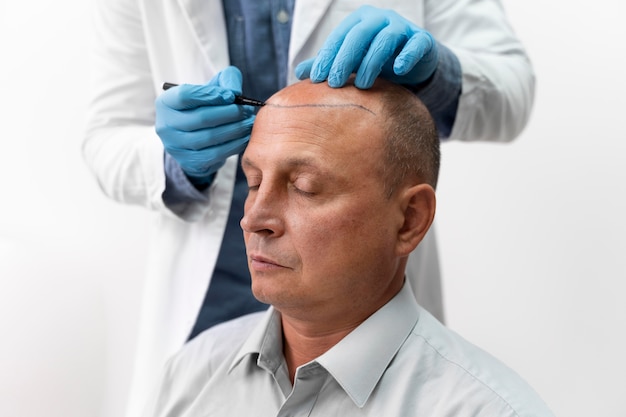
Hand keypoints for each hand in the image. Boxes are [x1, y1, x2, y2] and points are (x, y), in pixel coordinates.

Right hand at [155, 66, 254, 184]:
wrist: (194, 136)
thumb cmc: (204, 107)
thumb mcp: (211, 88)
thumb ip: (225, 80)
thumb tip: (235, 92)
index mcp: (166, 103)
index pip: (185, 95)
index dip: (210, 95)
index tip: (230, 95)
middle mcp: (166, 125)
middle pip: (201, 118)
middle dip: (228, 113)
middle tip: (245, 110)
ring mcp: (175, 146)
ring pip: (209, 137)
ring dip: (234, 129)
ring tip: (248, 122)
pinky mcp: (189, 162)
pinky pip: (215, 154)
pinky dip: (234, 145)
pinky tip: (244, 137)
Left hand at [295, 5, 438, 88]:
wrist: (413, 61)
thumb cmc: (376, 60)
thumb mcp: (351, 62)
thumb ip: (329, 64)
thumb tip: (299, 74)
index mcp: (359, 21)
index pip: (339, 37)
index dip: (326, 57)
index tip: (316, 80)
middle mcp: (380, 19)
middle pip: (359, 35)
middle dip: (345, 59)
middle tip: (335, 84)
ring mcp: (402, 27)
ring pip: (385, 39)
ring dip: (372, 62)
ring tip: (362, 85)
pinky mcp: (422, 39)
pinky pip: (415, 45)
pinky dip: (406, 56)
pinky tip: (397, 70)